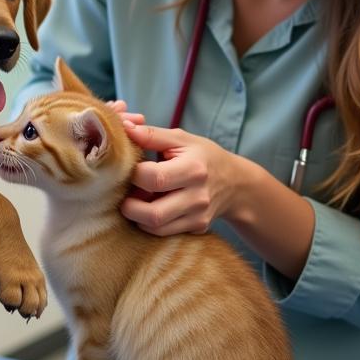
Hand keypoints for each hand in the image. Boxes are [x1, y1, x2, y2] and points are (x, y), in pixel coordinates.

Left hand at [120, 121, 244, 235]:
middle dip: (129, 205)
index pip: (154, 178)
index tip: (129, 169)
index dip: (133, 175)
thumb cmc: (203, 156)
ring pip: (156, 228)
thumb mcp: (182, 139)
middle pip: (153, 213)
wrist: (236, 183)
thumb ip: (152, 134)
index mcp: (194, 169)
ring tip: (134, 200)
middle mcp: (198, 197)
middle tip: (123, 192)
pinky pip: (164, 233)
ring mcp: (198, 216)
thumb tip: (124, 127)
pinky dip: (148, 223)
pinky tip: (148, 208)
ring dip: (136, 216)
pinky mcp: (197, 228)